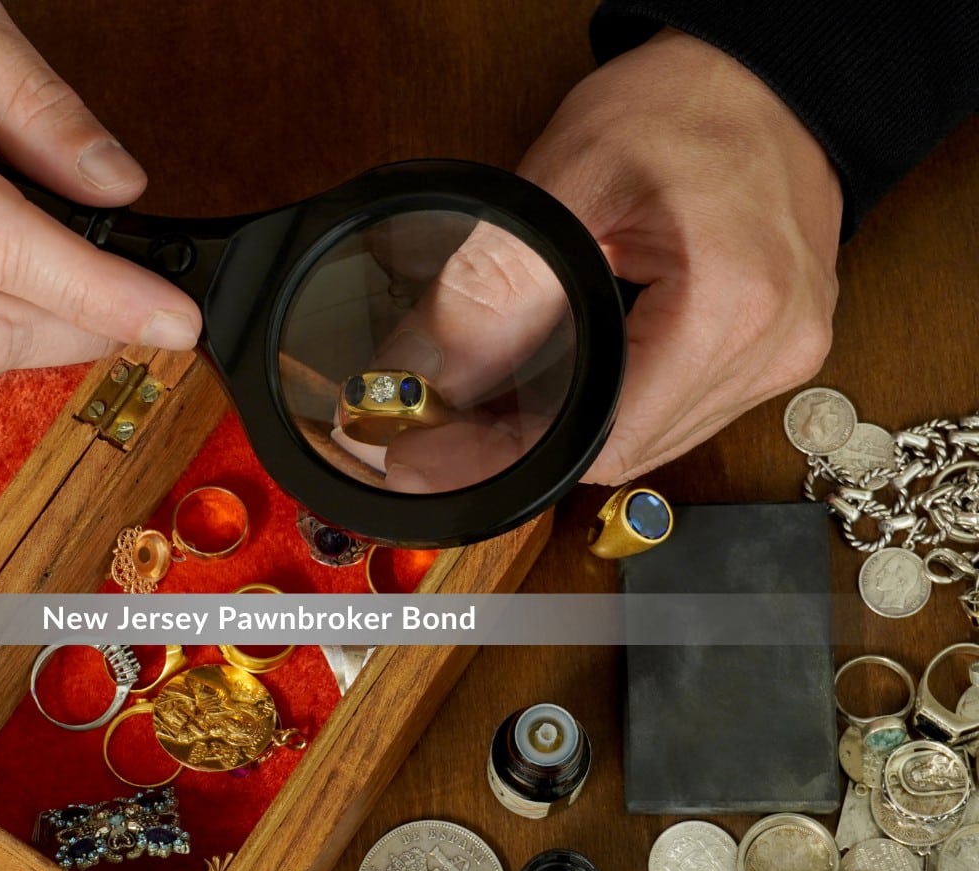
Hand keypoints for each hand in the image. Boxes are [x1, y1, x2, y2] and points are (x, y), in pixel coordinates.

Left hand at [336, 29, 843, 491]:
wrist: (764, 76)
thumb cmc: (684, 104)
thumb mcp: (567, 180)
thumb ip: (494, 284)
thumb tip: (424, 373)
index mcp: (732, 306)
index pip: (605, 442)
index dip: (507, 456)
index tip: (431, 455)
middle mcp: (774, 346)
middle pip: (625, 452)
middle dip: (529, 446)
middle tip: (443, 429)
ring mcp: (784, 354)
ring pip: (650, 442)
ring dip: (574, 430)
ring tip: (493, 404)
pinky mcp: (777, 352)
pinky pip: (679, 413)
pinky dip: (617, 405)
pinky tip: (570, 381)